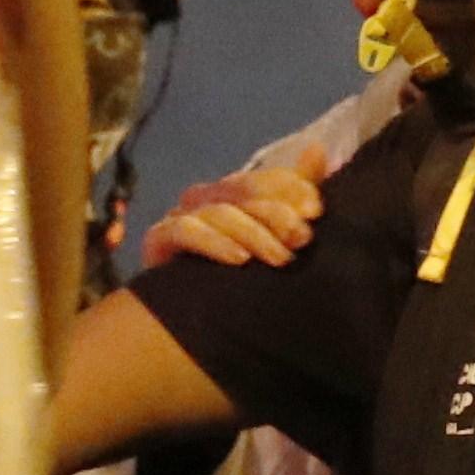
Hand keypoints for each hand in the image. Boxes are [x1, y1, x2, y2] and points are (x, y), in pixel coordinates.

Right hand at [144, 159, 330, 269]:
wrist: (195, 325)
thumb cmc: (239, 280)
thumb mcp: (276, 237)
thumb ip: (298, 192)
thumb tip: (317, 149)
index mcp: (231, 193)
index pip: (262, 177)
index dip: (290, 186)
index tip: (316, 210)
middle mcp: (203, 198)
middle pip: (241, 191)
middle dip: (276, 212)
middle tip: (302, 238)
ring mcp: (178, 217)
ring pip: (218, 211)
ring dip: (253, 233)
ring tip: (280, 258)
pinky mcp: (157, 240)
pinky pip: (184, 231)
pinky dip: (214, 242)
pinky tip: (239, 259)